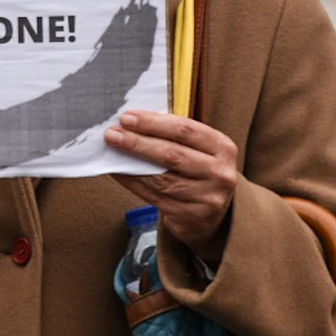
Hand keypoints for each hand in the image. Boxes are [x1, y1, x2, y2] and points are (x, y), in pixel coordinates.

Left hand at [107, 110, 239, 265]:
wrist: (213, 214)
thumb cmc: (199, 171)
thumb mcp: (200, 150)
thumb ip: (173, 136)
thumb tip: (131, 123)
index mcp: (223, 148)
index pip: (185, 130)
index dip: (153, 123)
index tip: (127, 118)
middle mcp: (220, 173)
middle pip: (172, 154)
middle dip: (137, 142)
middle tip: (112, 134)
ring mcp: (208, 198)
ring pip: (161, 178)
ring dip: (131, 163)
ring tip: (112, 151)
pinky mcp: (192, 217)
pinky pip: (154, 197)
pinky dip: (132, 183)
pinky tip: (118, 172)